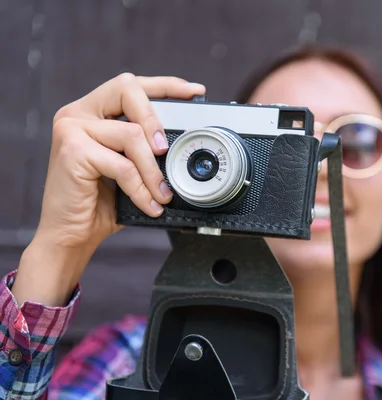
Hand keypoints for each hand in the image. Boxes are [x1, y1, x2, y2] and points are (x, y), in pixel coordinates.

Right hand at [12, 73, 205, 305]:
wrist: (71, 235)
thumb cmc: (101, 202)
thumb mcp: (130, 167)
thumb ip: (146, 148)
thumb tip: (184, 142)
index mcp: (92, 112)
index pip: (131, 85)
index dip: (165, 85)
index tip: (195, 91)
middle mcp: (78, 113)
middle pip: (127, 89)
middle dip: (156, 119)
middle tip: (166, 151)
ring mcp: (71, 129)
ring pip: (132, 134)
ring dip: (153, 171)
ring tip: (163, 194)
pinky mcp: (72, 151)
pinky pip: (123, 166)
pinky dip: (141, 189)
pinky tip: (149, 205)